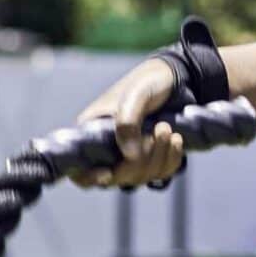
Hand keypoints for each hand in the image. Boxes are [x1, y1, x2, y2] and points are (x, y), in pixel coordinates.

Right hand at [69, 56, 185, 189]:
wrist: (175, 79)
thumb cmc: (148, 81)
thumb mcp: (136, 95)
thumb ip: (127, 123)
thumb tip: (130, 157)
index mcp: (92, 132)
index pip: (79, 169)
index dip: (89, 178)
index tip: (107, 173)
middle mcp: (107, 148)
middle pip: (117, 177)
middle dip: (142, 160)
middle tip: (160, 128)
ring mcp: (130, 155)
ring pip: (141, 177)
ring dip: (160, 156)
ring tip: (168, 129)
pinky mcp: (151, 158)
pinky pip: (160, 174)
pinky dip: (171, 160)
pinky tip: (176, 139)